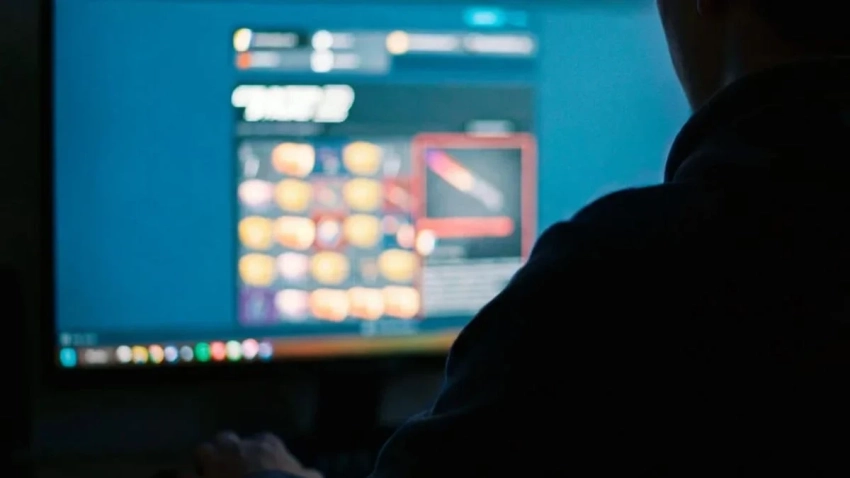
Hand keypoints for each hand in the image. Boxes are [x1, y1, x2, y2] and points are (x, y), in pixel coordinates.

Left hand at [194, 432, 321, 477]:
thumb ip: (310, 475)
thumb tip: (313, 476)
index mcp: (267, 444)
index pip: (263, 440)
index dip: (260, 453)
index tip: (261, 466)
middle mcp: (239, 447)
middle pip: (227, 439)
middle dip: (227, 451)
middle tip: (229, 468)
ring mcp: (216, 462)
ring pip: (203, 451)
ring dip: (205, 462)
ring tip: (208, 475)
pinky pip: (186, 476)